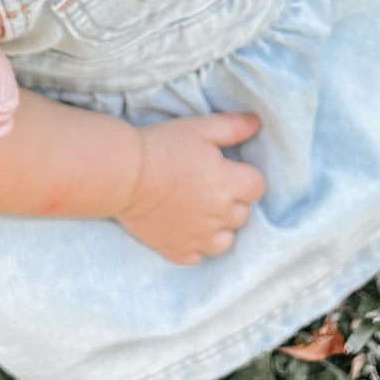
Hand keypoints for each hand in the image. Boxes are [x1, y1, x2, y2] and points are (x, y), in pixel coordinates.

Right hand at [115, 112, 266, 264]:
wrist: (123, 175)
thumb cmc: (162, 147)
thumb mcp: (200, 128)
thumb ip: (233, 127)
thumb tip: (256, 123)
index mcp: (228, 184)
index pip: (257, 187)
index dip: (244, 176)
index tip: (227, 169)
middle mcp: (218, 216)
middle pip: (242, 214)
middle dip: (232, 200)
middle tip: (208, 184)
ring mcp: (198, 237)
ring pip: (224, 240)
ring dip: (218, 227)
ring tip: (200, 210)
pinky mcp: (176, 250)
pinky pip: (197, 257)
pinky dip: (195, 245)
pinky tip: (184, 228)